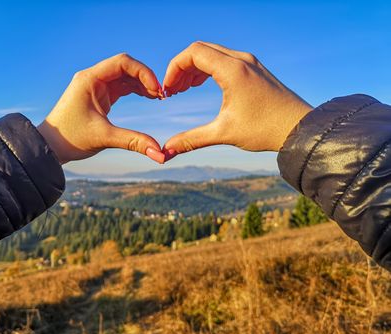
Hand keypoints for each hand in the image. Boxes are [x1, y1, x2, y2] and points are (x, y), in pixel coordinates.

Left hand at [37, 53, 165, 164]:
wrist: (50, 147)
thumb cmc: (70, 139)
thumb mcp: (104, 138)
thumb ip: (134, 142)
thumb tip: (160, 155)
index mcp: (90, 79)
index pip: (122, 62)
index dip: (143, 73)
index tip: (156, 90)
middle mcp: (92, 78)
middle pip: (126, 66)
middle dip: (145, 78)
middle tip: (161, 95)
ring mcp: (96, 85)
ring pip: (125, 76)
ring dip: (142, 84)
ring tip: (158, 98)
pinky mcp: (99, 95)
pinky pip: (121, 86)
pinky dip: (135, 90)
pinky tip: (149, 98)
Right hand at [162, 41, 312, 158]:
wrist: (299, 128)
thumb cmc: (265, 130)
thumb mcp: (224, 133)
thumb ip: (191, 139)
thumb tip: (167, 151)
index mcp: (233, 70)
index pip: (193, 53)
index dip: (174, 68)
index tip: (168, 90)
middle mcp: (241, 60)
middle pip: (200, 50)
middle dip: (181, 68)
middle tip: (172, 91)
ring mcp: (250, 62)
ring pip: (212, 53)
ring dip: (194, 68)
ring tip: (183, 90)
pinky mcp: (255, 69)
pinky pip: (224, 59)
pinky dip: (208, 69)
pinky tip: (201, 85)